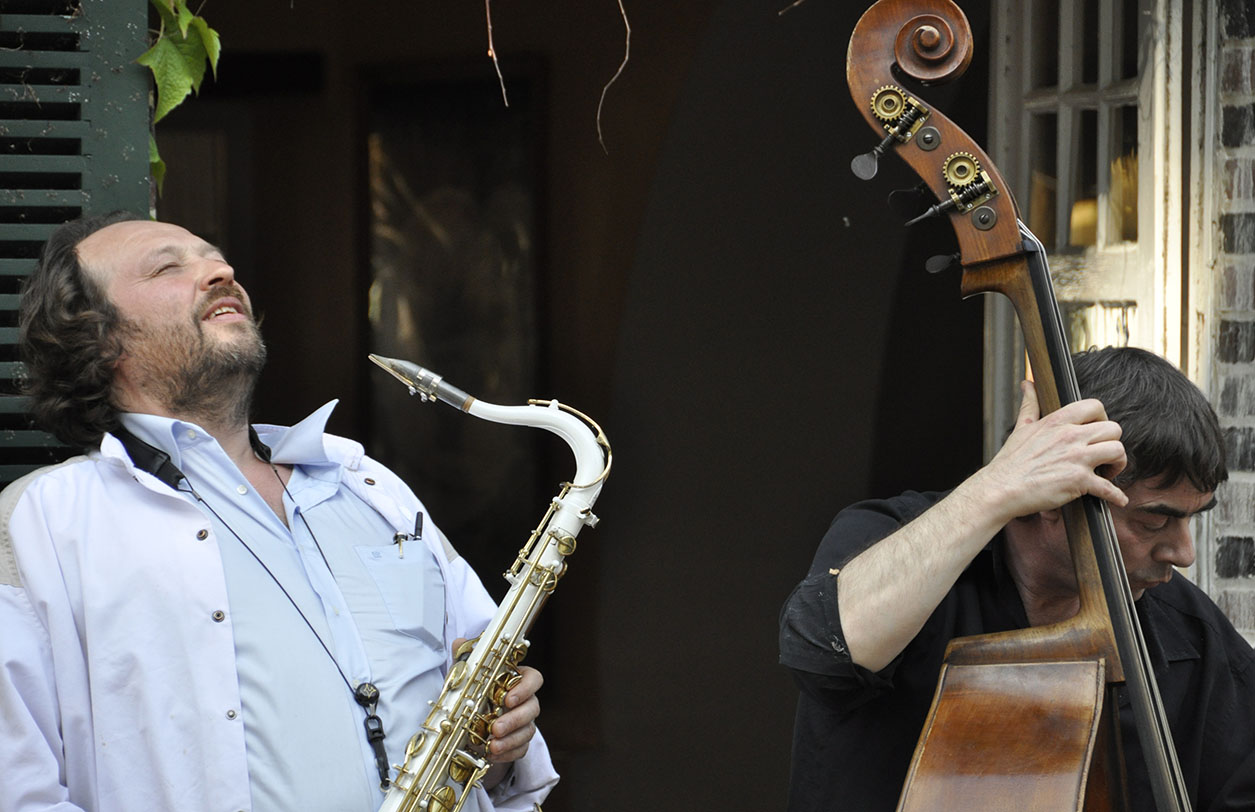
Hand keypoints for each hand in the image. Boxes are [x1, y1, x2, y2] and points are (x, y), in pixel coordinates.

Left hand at [449, 638, 542, 789]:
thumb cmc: (476, 692)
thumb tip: (459, 642)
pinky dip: (507, 753)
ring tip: (492, 745)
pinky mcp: (520, 742)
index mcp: (518, 680)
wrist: (472, 719)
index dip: (525, 689)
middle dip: (515, 719)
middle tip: (496, 728)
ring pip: (528, 730)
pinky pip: (521, 749)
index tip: (508, 699)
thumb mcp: (469, 674)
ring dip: (511, 739)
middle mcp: (526, 701)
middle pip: (533, 708)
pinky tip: (492, 754)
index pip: (534, 679)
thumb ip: (467, 658)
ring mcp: (525, 722)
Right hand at [974, 380, 1127, 520]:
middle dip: (1113, 443)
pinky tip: (1118, 499)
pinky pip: (1109, 488)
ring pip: (1118, 451)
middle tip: (1105, 455)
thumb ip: (1030, 404)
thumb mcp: (1021, 427)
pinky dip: (1117, 496)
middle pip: (1113, 429)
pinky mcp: (1079, 481)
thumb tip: (1027, 384)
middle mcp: (1070, 436)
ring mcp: (1076, 459)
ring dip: (1118, 464)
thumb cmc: (1010, 461)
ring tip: (1108, 472)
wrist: (1001, 488)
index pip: (1095, 406)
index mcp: (1057, 422)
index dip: (1102, 418)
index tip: (1097, 432)